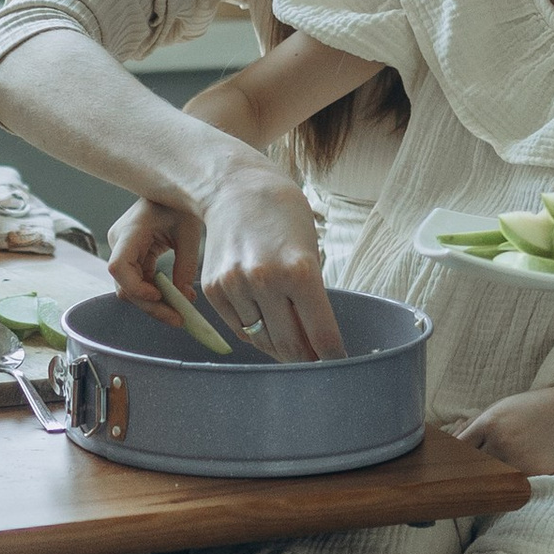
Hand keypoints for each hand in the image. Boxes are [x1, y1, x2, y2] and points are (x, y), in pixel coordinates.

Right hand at [105, 196, 195, 322]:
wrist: (174, 191)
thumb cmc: (181, 204)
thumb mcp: (189, 233)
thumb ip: (185, 266)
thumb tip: (183, 298)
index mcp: (131, 231)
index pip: (118, 267)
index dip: (135, 287)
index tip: (158, 297)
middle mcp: (120, 242)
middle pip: (125, 285)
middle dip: (150, 306)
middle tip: (178, 319)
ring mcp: (123, 250)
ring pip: (130, 288)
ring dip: (154, 304)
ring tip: (180, 313)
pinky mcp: (132, 256)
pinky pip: (138, 282)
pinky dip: (155, 294)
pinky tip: (176, 299)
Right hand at [195, 157, 346, 361]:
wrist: (234, 189)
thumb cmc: (282, 215)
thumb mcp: (310, 250)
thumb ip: (312, 296)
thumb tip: (315, 342)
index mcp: (300, 271)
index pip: (322, 335)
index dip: (333, 357)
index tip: (339, 364)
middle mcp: (266, 281)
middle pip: (291, 344)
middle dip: (306, 359)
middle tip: (316, 364)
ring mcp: (236, 286)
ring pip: (263, 340)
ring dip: (280, 349)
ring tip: (292, 346)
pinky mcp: (214, 290)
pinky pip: (239, 328)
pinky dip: (255, 334)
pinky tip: (267, 328)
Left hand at [451, 388, 553, 477]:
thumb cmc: (537, 407)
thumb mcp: (504, 406)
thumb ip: (476, 423)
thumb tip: (452, 441)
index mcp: (490, 422)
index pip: (459, 448)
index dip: (451, 460)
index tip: (447, 468)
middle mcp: (502, 442)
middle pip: (471, 468)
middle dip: (465, 474)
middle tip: (454, 484)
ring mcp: (520, 460)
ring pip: (490, 480)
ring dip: (484, 483)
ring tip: (477, 488)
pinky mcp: (535, 474)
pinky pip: (512, 484)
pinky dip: (506, 486)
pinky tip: (502, 486)